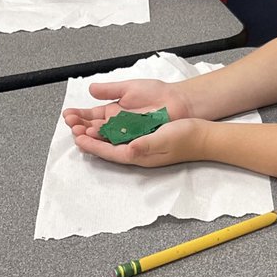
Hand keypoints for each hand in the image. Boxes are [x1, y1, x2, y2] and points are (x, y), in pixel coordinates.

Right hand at [64, 77, 190, 133]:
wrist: (178, 101)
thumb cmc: (157, 94)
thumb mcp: (130, 88)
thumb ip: (110, 90)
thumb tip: (91, 88)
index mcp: (114, 112)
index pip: (92, 115)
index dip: (79, 115)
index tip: (68, 114)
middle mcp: (117, 125)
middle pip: (93, 128)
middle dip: (80, 126)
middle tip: (71, 124)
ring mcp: (125, 133)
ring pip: (103, 136)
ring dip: (89, 135)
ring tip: (78, 132)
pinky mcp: (134, 140)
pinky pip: (117, 142)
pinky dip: (105, 139)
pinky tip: (94, 137)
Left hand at [70, 116, 209, 167]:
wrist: (203, 136)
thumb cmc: (186, 138)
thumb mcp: (164, 139)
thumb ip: (146, 145)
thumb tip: (128, 149)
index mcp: (140, 154)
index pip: (110, 151)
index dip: (93, 145)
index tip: (78, 138)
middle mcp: (137, 150)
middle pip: (108, 146)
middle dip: (90, 138)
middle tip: (73, 128)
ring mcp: (142, 144)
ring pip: (114, 139)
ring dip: (98, 133)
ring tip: (82, 124)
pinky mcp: (146, 135)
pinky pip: (123, 133)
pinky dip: (111, 127)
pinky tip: (105, 121)